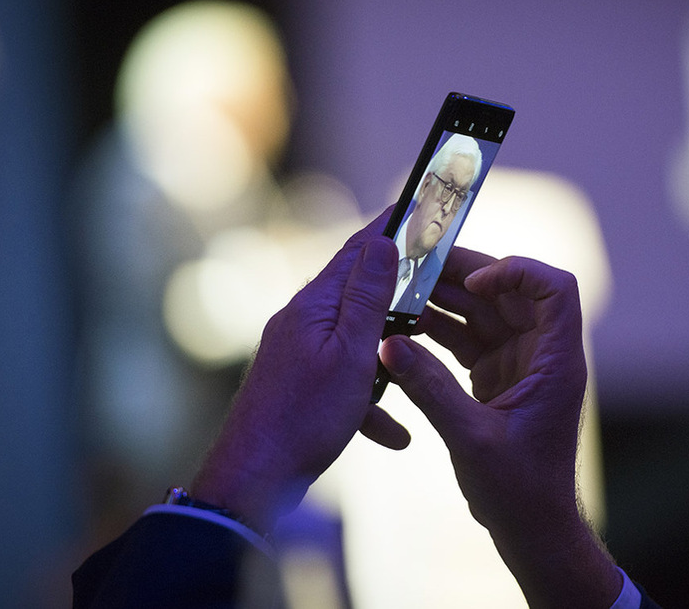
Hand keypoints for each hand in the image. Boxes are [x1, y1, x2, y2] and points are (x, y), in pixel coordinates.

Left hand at [191, 210, 409, 532]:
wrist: (254, 479)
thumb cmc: (305, 416)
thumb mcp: (352, 353)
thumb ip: (370, 298)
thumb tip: (383, 242)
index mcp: (315, 305)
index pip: (357, 251)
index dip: (389, 229)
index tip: (415, 209)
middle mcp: (302, 321)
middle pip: (357, 294)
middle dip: (397, 294)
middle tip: (433, 292)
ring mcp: (296, 353)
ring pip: (353, 341)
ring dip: (386, 354)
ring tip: (417, 361)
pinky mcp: (296, 385)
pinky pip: (340, 382)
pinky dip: (368, 401)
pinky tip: (394, 432)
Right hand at [380, 248, 621, 607]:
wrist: (532, 528)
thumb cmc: (520, 491)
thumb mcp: (471, 438)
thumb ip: (430, 388)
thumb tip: (389, 345)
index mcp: (555, 362)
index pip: (554, 289)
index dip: (518, 272)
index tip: (475, 285)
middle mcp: (543, 354)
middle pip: (511, 293)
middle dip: (466, 277)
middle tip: (419, 268)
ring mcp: (520, 363)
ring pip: (487, 313)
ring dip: (448, 300)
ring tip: (405, 289)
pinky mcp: (499, 376)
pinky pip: (471, 339)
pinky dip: (443, 330)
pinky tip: (409, 324)